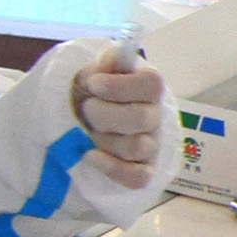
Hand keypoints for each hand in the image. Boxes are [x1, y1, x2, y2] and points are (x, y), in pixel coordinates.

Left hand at [73, 45, 164, 188]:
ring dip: (105, 139)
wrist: (81, 122)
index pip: (152, 84)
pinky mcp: (143, 171)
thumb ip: (106, 64)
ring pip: (137, 147)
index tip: (94, 84)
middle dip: (104, 114)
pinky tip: (91, 155)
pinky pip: (138, 177)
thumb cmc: (92, 95)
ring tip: (90, 133)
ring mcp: (151, 146)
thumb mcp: (93, 72)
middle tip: (87, 109)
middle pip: (140, 118)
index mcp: (148, 88)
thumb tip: (113, 59)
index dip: (121, 86)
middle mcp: (155, 116)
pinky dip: (112, 168)